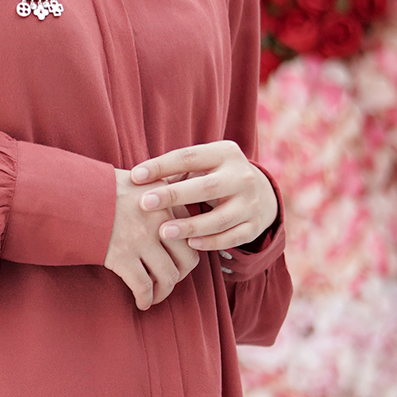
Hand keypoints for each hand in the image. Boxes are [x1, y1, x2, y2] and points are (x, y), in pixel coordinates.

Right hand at [103, 170, 203, 310]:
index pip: (190, 229)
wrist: (65, 193)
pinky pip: (144, 286)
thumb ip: (156, 190)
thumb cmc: (97, 187)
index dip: (187, 249)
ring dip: (164, 291)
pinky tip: (141, 303)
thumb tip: (170, 199)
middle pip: (187, 257)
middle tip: (168, 280)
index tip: (176, 259)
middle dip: (180, 274)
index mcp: (164, 198)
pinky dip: (145, 299)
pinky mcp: (122, 255)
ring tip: (155, 296)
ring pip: (168, 276)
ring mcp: (141, 238)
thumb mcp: (135, 179)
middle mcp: (158, 217)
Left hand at [129, 142, 277, 252]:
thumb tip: (138, 180)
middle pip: (206, 187)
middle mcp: (242, 176)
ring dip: (190, 226)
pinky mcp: (254, 225)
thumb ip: (176, 171)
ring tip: (164, 232)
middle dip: (174, 195)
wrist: (260, 192)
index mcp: (225, 153)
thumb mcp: (203, 165)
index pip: (189, 157)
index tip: (135, 176)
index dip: (161, 166)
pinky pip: (232, 237)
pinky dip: (211, 242)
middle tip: (145, 204)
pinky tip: (191, 244)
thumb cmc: (215, 176)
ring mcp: (251, 202)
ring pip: (220, 218)